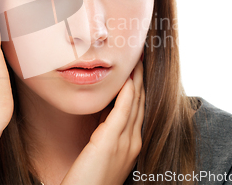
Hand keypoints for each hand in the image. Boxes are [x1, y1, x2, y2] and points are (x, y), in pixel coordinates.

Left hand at [61, 56, 144, 184]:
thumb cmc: (89, 180)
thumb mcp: (103, 154)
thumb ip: (106, 135)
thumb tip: (103, 115)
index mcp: (133, 145)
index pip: (139, 110)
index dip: (139, 89)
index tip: (137, 71)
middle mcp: (134, 143)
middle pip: (141, 104)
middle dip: (141, 80)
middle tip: (141, 58)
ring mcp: (125, 143)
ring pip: (135, 104)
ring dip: (136, 81)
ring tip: (137, 61)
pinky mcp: (110, 142)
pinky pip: (122, 112)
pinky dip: (126, 94)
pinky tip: (127, 79)